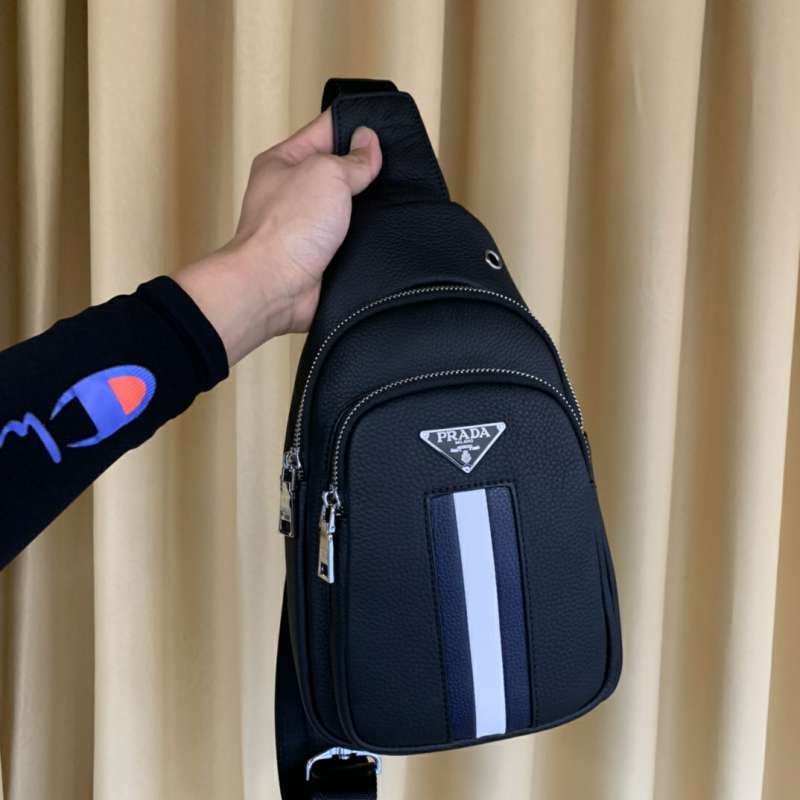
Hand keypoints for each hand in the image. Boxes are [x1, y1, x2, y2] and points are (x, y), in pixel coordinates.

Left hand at [173, 110, 381, 365]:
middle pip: (338, 172)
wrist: (275, 287)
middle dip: (367, 170)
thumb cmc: (287, 228)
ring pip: (348, 209)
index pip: (323, 131)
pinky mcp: (321, 257)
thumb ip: (353, 159)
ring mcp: (307, 227)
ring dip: (370, 208)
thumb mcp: (327, 174)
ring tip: (402, 198)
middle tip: (401, 165)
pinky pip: (351, 241)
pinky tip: (390, 233)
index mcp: (284, 162)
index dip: (355, 126)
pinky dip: (368, 239)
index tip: (385, 126)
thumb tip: (369, 142)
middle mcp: (293, 193)